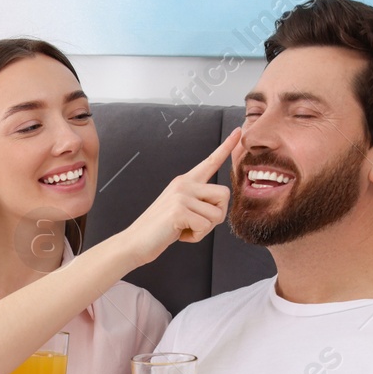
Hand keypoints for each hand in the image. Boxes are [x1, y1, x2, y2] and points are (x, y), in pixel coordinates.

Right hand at [122, 127, 237, 263]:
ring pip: (217, 214)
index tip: (238, 131)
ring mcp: (180, 196)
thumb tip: (220, 205)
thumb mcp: (180, 209)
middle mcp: (183, 184)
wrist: (134, 242)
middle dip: (217, 215)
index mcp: (184, 181)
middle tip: (197, 224)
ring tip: (184, 229)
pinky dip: (196, 236)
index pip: (210, 161)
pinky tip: (180, 234)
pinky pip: (205, 226)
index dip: (226, 147)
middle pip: (224, 194)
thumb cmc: (160, 229)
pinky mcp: (179, 210)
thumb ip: (198, 201)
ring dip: (205, 229)